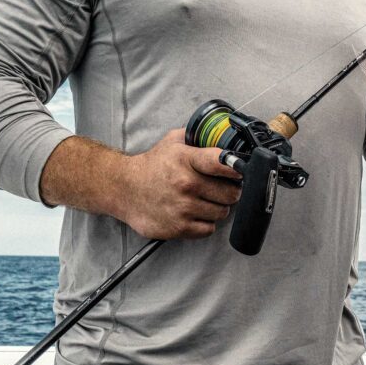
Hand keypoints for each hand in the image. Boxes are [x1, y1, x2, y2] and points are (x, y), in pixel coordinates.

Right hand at [118, 128, 242, 239]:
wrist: (125, 189)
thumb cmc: (152, 166)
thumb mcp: (172, 142)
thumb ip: (198, 137)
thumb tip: (223, 136)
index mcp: (186, 160)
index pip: (222, 163)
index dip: (236, 167)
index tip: (240, 170)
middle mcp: (186, 184)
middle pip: (231, 193)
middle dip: (229, 191)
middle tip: (220, 188)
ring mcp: (183, 207)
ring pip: (222, 212)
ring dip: (217, 207)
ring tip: (204, 200)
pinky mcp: (179, 227)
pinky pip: (209, 228)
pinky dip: (205, 223)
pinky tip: (195, 213)